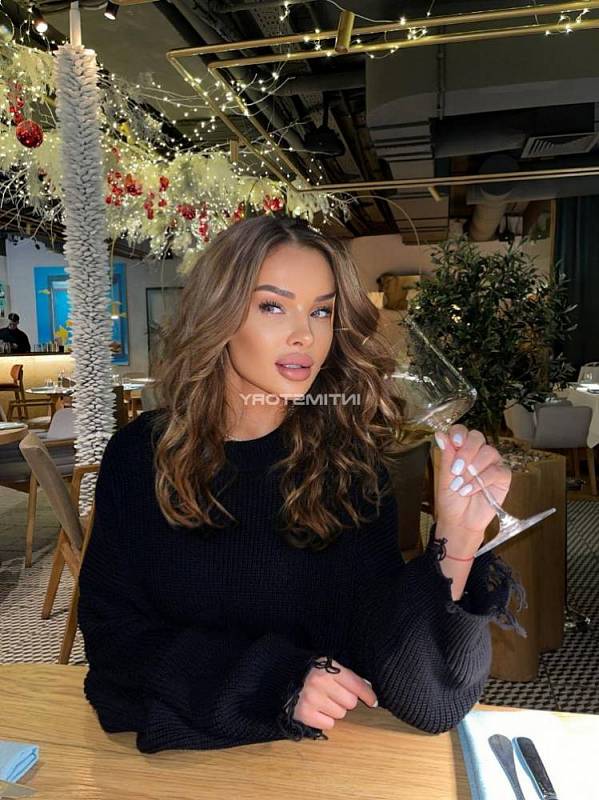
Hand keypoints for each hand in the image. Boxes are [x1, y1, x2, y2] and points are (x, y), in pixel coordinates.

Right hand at [293, 658, 377, 730]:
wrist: (279, 674)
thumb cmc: (308, 670)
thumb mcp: (326, 665)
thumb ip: (346, 675)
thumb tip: (367, 688)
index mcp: (327, 668)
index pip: (355, 684)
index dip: (367, 694)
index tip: (373, 701)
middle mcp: (320, 684)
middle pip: (350, 702)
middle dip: (345, 700)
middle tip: (334, 694)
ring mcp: (311, 700)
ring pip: (340, 714)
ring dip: (335, 710)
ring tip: (322, 700)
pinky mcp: (304, 714)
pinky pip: (328, 724)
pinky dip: (324, 719)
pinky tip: (316, 709)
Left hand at [435, 424, 511, 539]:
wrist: (460, 521)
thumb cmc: (451, 500)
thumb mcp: (444, 477)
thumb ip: (446, 456)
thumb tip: (440, 434)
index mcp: (461, 450)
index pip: (462, 431)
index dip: (459, 433)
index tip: (455, 442)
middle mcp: (478, 453)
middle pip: (477, 437)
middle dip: (466, 451)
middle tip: (456, 469)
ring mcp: (492, 464)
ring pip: (488, 452)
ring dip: (473, 468)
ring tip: (461, 485)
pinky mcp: (502, 477)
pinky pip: (497, 470)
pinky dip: (482, 480)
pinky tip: (470, 489)